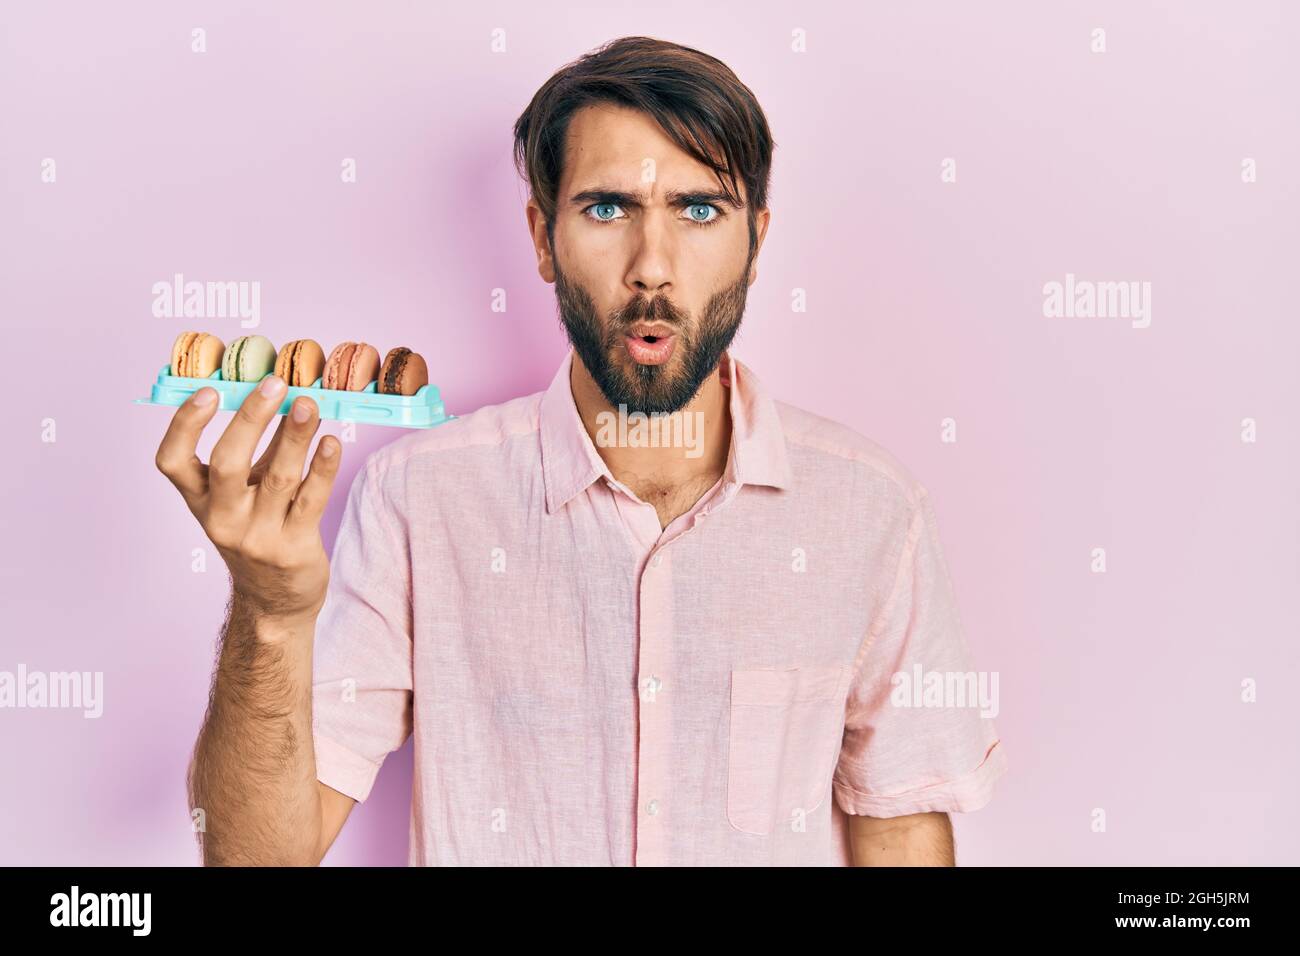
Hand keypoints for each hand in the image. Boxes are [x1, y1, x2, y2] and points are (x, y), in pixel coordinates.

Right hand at [155, 375, 341, 630]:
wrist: (275, 598)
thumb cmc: (259, 529)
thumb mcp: (246, 492)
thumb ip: (261, 448)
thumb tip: (284, 393)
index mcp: (200, 500)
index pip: (172, 461)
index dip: (184, 425)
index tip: (208, 391)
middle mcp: (222, 519)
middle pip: (228, 464)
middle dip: (251, 419)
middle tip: (274, 383)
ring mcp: (257, 536)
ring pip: (278, 478)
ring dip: (295, 436)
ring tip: (309, 404)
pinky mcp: (294, 547)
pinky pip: (311, 501)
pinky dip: (323, 469)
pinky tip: (331, 442)